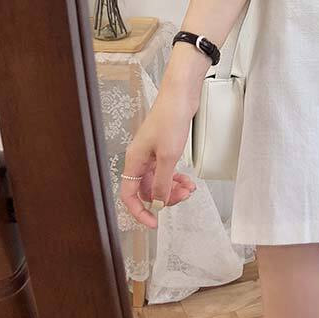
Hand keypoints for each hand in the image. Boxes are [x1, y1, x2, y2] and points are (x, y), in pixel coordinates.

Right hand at [120, 84, 198, 228]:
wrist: (181, 95)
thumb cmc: (171, 118)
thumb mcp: (168, 156)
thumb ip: (162, 182)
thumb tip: (158, 203)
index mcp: (134, 161)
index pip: (129, 195)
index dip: (139, 211)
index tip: (154, 222)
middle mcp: (140, 159)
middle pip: (146, 189)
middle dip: (164, 197)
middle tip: (182, 198)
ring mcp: (152, 153)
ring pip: (159, 181)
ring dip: (173, 188)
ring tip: (189, 189)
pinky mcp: (163, 148)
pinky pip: (166, 170)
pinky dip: (176, 177)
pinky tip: (188, 181)